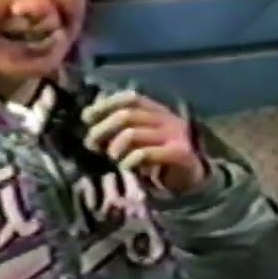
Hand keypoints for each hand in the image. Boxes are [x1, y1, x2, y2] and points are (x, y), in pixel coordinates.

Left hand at [80, 89, 207, 195]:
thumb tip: (88, 117)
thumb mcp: (139, 138)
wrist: (191, 180)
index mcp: (158, 110)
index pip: (130, 98)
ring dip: (115, 147)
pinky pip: (144, 153)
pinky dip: (129, 161)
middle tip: (92, 144)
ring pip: (132, 133)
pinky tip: (126, 167)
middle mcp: (167, 118)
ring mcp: (174, 135)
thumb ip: (119, 127)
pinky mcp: (179, 153)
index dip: (106, 105)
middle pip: (127, 115)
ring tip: (112, 157)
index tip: (87, 117)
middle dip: (103, 129)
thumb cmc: (158, 158)